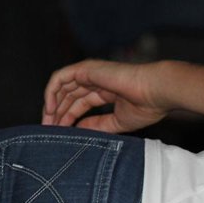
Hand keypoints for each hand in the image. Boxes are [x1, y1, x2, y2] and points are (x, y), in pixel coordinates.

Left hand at [42, 59, 168, 132]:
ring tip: (48, 123)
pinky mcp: (85, 69)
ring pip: (62, 87)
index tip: (61, 133)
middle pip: (69, 96)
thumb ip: (97, 125)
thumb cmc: (147, 106)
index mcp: (106, 91)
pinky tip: (51, 108)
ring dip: (52, 105)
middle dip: (58, 113)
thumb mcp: (117, 122)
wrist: (156, 91)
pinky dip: (51, 92)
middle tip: (49, 131)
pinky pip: (60, 78)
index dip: (69, 118)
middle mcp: (96, 80)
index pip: (80, 104)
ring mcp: (90, 73)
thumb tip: (78, 130)